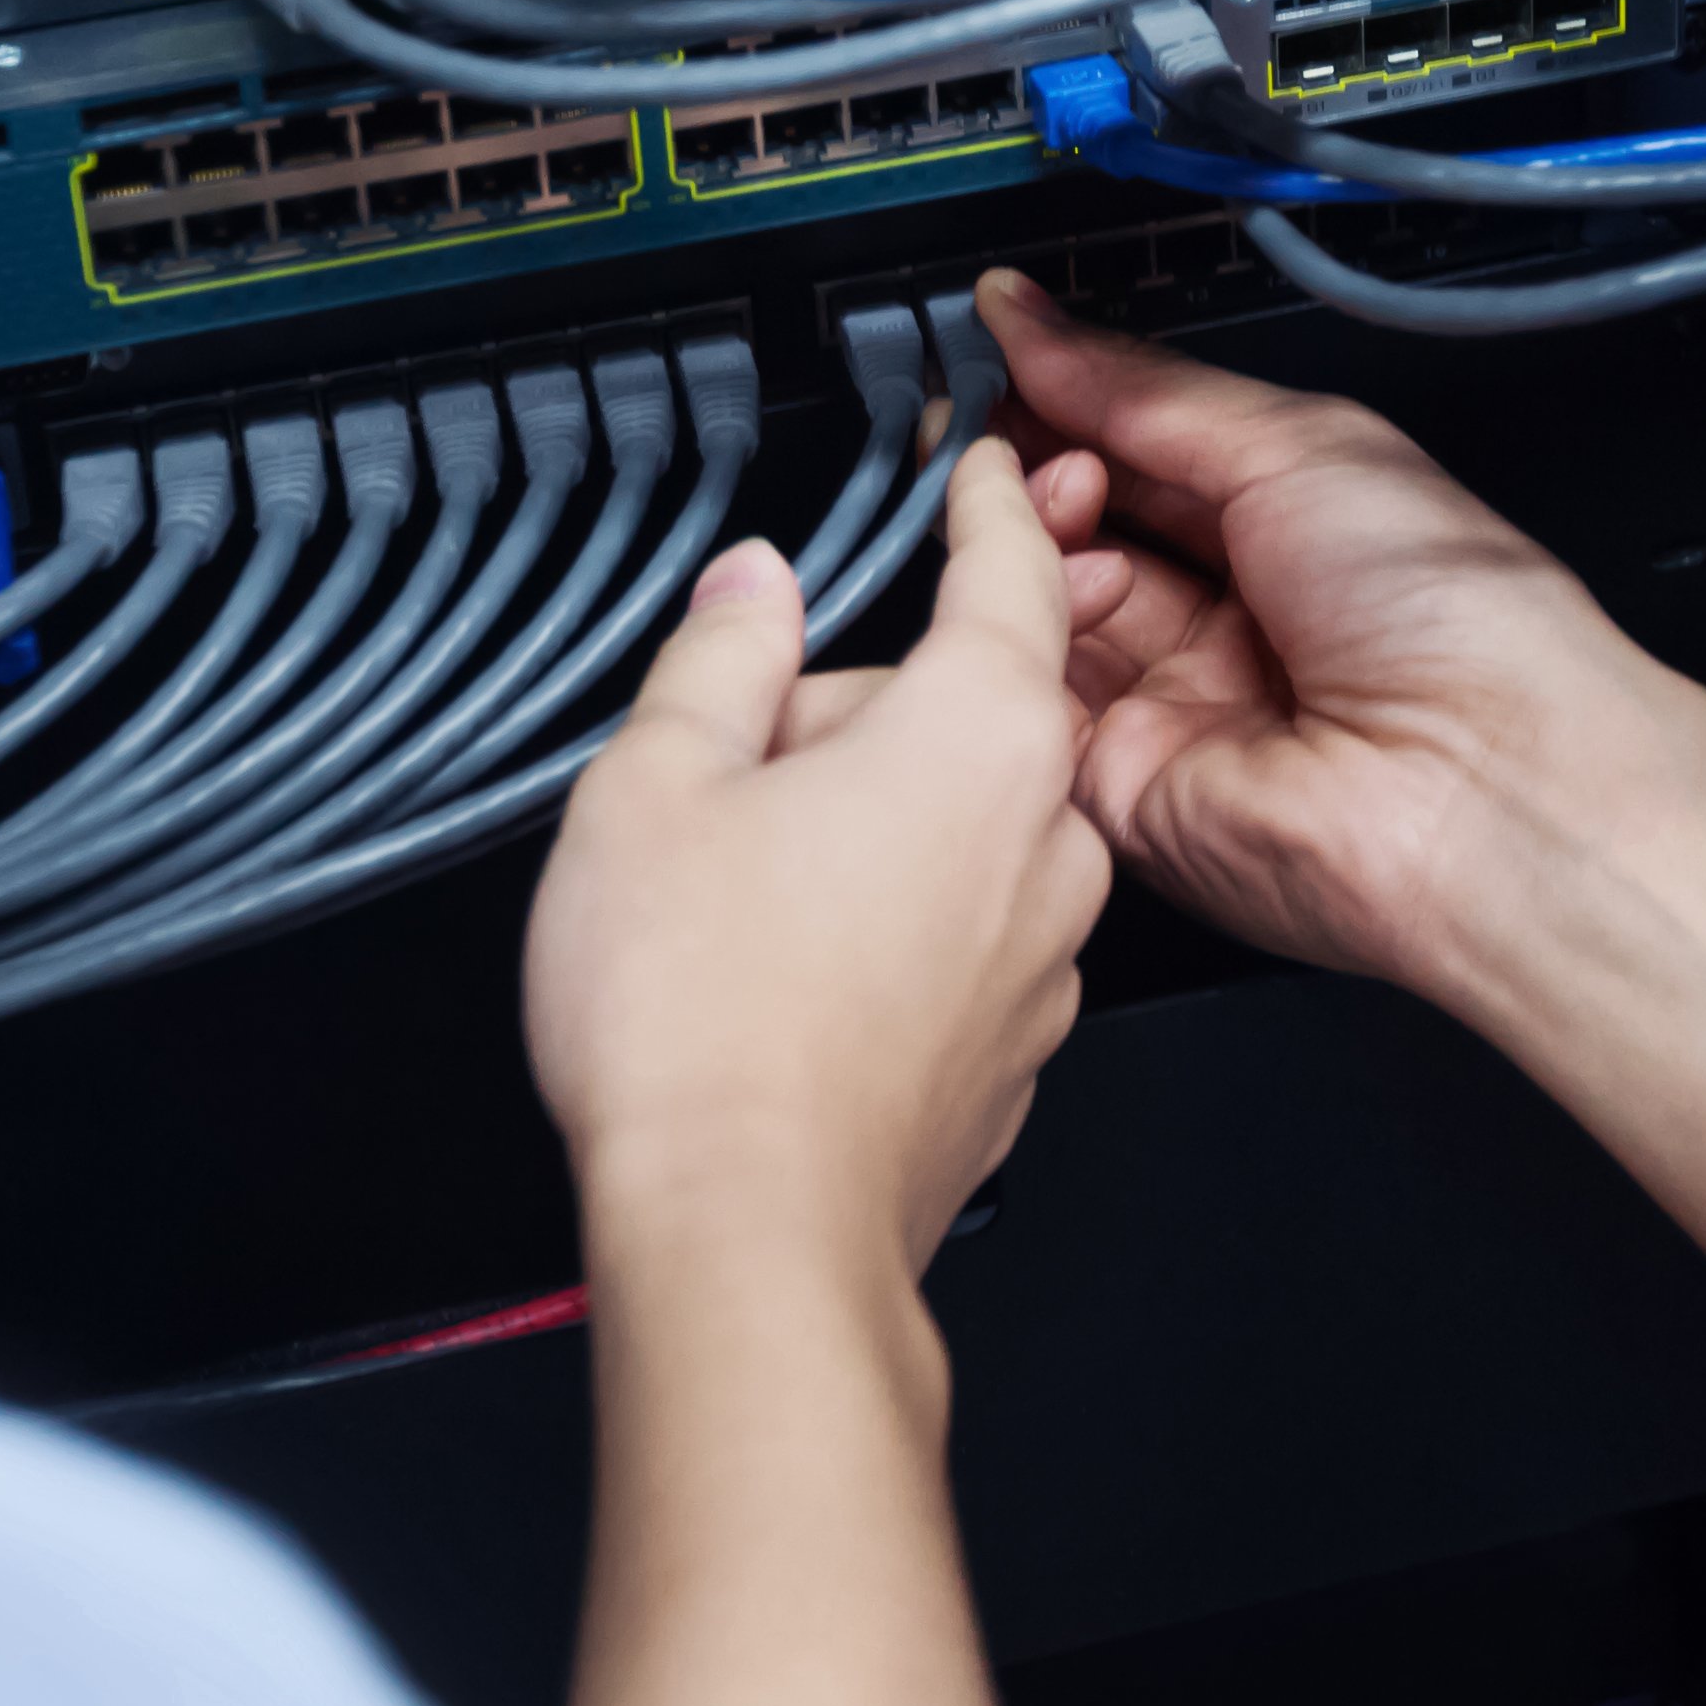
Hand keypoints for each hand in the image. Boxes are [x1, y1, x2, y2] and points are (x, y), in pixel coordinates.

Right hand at [524, 441, 1116, 1281]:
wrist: (750, 1239)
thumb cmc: (706, 1021)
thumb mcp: (660, 780)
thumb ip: (722, 655)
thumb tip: (753, 587)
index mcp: (981, 735)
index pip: (1010, 569)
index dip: (986, 504)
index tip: (983, 466)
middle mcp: (1046, 839)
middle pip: (958, 711)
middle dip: (853, 718)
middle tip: (728, 778)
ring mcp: (1044, 955)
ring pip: (955, 829)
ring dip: (867, 829)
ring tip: (740, 899)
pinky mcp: (1015, 1050)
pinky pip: (957, 935)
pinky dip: (887, 930)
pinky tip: (786, 980)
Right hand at [983, 271, 1705, 1291]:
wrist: (1486, 785)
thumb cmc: (1456, 618)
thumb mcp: (1298, 444)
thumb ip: (1148, 390)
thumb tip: (1037, 317)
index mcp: (1292, 527)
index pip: (1145, 451)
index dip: (1068, 399)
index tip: (998, 350)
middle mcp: (1232, 619)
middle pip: (1084, 527)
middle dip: (1034, 461)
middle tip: (998, 418)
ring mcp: (1176, 702)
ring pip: (1043, 604)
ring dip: (1028, 532)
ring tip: (1040, 491)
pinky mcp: (1125, 787)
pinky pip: (1029, 697)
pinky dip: (1012, 625)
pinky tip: (1029, 569)